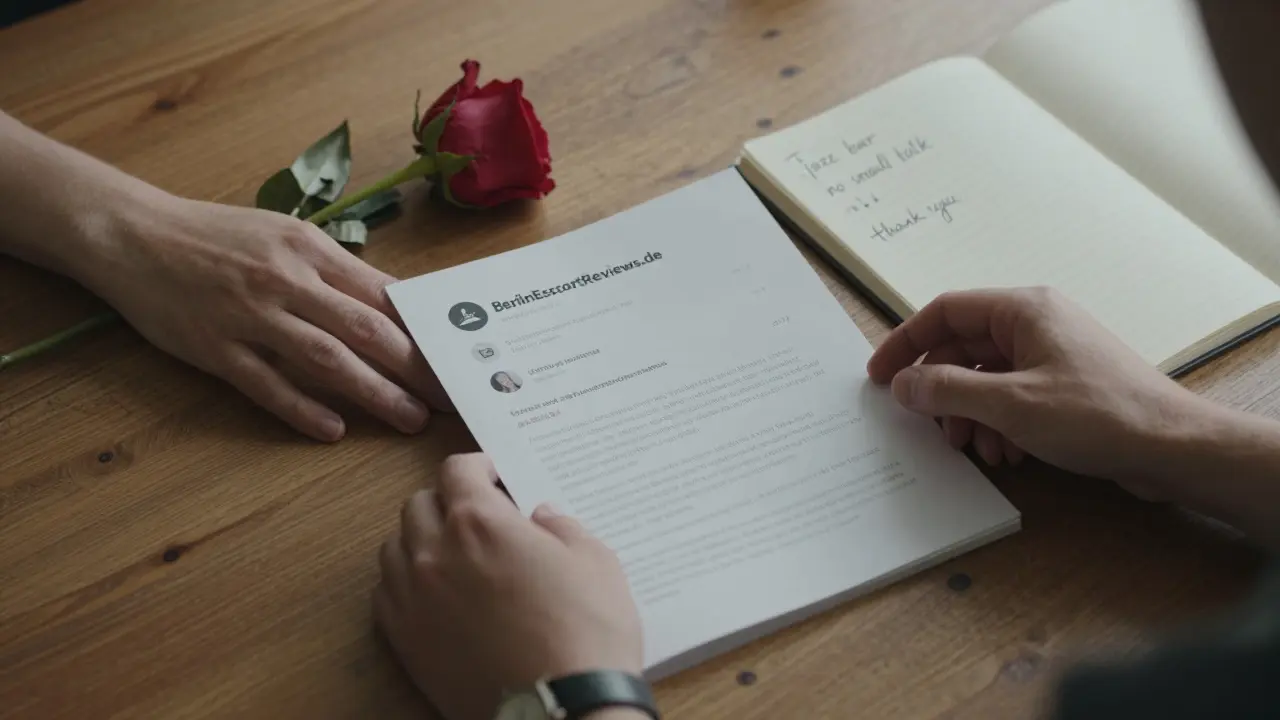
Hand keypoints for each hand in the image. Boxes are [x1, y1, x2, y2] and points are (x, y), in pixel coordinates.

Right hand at [85, 194, 448, 441]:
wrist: (134, 234)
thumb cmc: (219, 237)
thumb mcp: (286, 236)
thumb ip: (338, 271)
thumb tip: (396, 303)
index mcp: (311, 249)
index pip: (383, 294)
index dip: (425, 330)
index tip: (457, 356)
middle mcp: (286, 279)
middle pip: (366, 328)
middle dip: (415, 367)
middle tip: (451, 397)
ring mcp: (250, 315)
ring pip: (325, 357)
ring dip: (374, 391)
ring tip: (409, 418)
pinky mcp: (214, 347)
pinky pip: (265, 383)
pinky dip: (301, 407)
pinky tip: (332, 430)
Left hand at [375, 454, 642, 719]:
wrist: (561, 710)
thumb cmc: (585, 635)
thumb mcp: (595, 562)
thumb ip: (562, 527)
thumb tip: (542, 517)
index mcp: (479, 522)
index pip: (457, 470)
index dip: (477, 466)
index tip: (491, 475)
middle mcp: (435, 552)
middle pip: (420, 504)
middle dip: (447, 501)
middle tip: (476, 515)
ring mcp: (413, 599)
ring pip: (395, 546)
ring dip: (419, 539)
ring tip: (451, 552)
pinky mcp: (405, 641)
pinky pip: (385, 594)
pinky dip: (403, 583)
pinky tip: (432, 593)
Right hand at [866, 287, 1215, 494]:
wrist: (1172, 447)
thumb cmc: (1098, 415)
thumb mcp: (1009, 404)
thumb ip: (947, 391)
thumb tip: (903, 383)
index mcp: (1023, 310)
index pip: (945, 312)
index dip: (906, 342)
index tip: (879, 375)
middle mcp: (1036, 323)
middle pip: (963, 348)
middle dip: (942, 391)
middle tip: (927, 425)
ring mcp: (1052, 354)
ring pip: (986, 377)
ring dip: (971, 414)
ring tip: (975, 448)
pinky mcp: (1064, 385)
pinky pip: (1012, 395)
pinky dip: (999, 423)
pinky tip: (1007, 453)